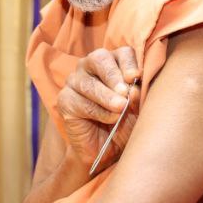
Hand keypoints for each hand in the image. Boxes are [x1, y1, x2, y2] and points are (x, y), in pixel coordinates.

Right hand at [56, 46, 140, 169]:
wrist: (110, 149)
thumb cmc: (126, 122)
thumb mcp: (138, 108)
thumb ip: (137, 96)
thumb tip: (133, 90)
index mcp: (114, 63)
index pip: (122, 53)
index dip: (128, 63)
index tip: (135, 77)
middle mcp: (92, 67)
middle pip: (99, 59)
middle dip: (113, 75)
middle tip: (125, 92)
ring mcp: (75, 81)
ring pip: (88, 82)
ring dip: (106, 96)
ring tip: (121, 108)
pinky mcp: (65, 100)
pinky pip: (80, 102)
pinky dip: (99, 112)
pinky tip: (111, 119)